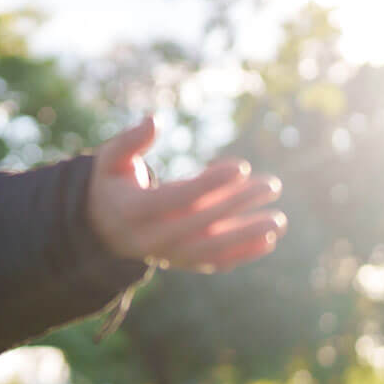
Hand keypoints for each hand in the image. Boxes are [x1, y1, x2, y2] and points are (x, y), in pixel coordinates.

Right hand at [86, 117, 285, 272]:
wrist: (104, 228)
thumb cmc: (112, 184)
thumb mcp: (110, 159)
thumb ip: (130, 141)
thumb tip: (155, 121)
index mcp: (133, 210)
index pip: (177, 199)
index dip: (210, 184)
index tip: (241, 166)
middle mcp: (151, 238)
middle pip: (202, 223)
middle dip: (238, 204)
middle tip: (272, 185)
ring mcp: (168, 254)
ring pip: (212, 248)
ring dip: (247, 236)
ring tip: (279, 220)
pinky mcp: (182, 261)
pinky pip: (215, 262)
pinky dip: (243, 254)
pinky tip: (269, 239)